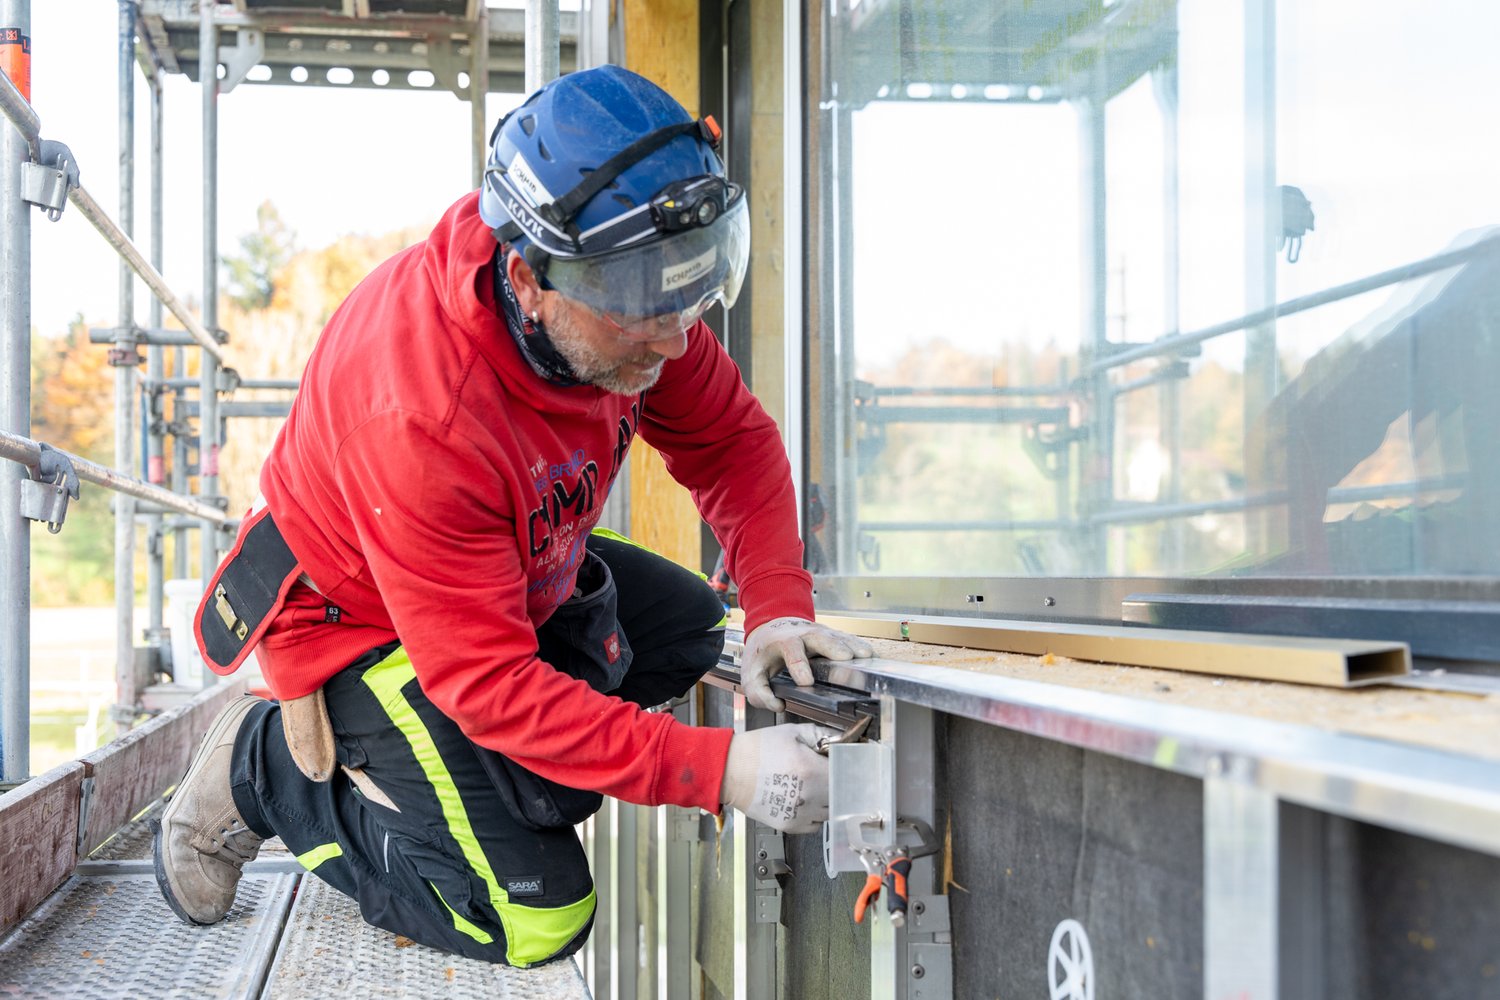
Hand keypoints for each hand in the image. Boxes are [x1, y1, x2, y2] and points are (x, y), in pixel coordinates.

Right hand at [720, 723, 837, 833]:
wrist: (730, 770)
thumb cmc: (757, 750)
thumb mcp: (792, 732)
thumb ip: (822, 735)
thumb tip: (842, 740)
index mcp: (812, 771)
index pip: (848, 774)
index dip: (847, 767)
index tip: (844, 763)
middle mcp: (809, 796)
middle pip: (842, 795)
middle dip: (838, 783)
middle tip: (828, 773)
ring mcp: (800, 814)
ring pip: (831, 811)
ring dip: (828, 799)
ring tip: (813, 785)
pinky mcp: (790, 825)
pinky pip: (815, 824)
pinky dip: (815, 813)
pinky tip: (804, 798)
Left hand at [742, 617, 873, 711]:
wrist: (770, 628)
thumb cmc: (763, 654)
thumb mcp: (751, 674)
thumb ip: (760, 693)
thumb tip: (778, 705)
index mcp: (782, 642)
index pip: (791, 652)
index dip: (799, 666)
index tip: (806, 681)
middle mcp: (803, 634)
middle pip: (820, 637)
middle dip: (833, 647)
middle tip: (846, 658)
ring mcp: (819, 633)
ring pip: (837, 637)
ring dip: (852, 646)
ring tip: (866, 657)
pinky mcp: (832, 636)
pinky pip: (847, 640)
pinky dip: (859, 646)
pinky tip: (871, 656)